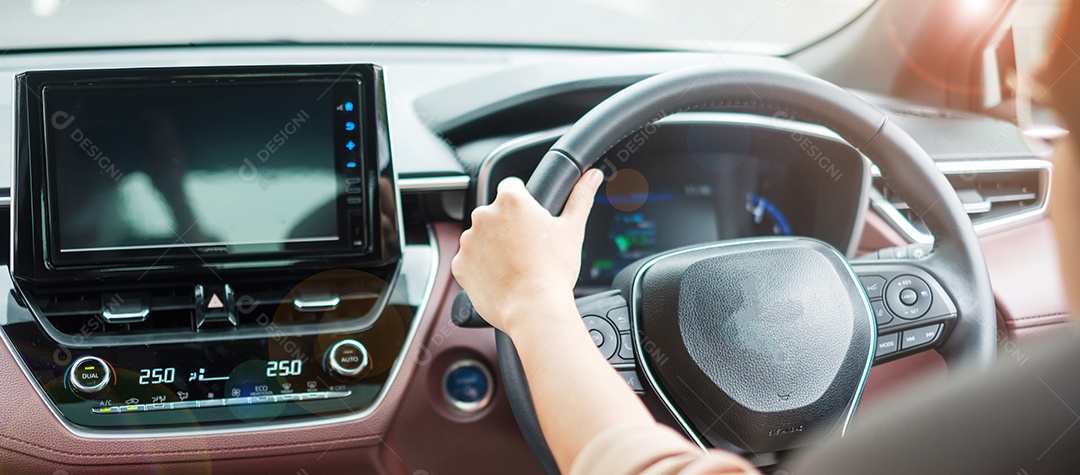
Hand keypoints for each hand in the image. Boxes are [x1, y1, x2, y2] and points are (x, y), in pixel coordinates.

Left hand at [452, 169, 602, 335]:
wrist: (533, 309)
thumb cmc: (553, 271)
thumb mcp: (572, 229)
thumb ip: (580, 197)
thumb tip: (592, 176)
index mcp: (511, 200)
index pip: (512, 186)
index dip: (523, 202)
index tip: (530, 220)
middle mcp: (484, 215)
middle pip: (495, 213)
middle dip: (508, 226)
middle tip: (527, 247)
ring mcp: (468, 240)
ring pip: (481, 236)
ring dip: (493, 246)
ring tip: (515, 265)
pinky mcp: (460, 264)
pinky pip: (470, 260)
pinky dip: (482, 267)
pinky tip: (501, 276)